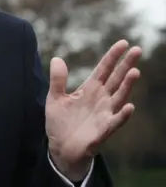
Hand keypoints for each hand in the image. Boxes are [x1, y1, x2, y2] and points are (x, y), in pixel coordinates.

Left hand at [45, 40, 141, 180]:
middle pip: (116, 78)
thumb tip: (57, 58)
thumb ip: (58, 80)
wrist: (60, 148)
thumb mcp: (54, 98)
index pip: (103, 69)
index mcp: (89, 89)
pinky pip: (116, 121)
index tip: (123, 43)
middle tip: (137, 49)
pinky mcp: (104, 129)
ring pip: (119, 96)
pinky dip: (123, 114)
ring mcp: (104, 113)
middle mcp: (101, 99)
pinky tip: (129, 106)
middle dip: (126, 64)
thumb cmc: (60, 122)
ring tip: (134, 72)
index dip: (112, 56)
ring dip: (127, 85)